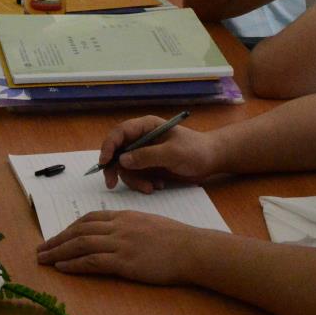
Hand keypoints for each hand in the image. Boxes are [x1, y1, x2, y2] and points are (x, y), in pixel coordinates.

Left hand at [36, 210, 203, 284]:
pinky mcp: (124, 262)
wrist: (191, 249)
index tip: (57, 237)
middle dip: (57, 240)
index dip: (69, 228)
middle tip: (41, 249)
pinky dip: (74, 264)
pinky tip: (62, 268)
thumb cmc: (175, 239)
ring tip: (43, 259)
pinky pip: (93, 261)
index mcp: (123, 216)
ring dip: (58, 252)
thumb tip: (113, 233)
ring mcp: (120, 243)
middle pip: (78, 231)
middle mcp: (117, 227)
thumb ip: (128, 226)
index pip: (88, 219)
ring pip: (81, 245)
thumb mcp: (148, 223)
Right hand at [96, 113, 221, 192]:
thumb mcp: (172, 153)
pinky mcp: (149, 166)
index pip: (120, 133)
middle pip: (117, 152)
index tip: (104, 163)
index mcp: (146, 127)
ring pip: (125, 168)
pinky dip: (143, 183)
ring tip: (152, 187)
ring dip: (135, 180)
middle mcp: (141, 139)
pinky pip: (136, 176)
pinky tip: (159, 185)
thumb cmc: (195, 150)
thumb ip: (147, 156)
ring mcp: (144, 153)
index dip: (108, 146)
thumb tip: (122, 160)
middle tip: (112, 184)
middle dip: (115, 168)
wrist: (211, 160)